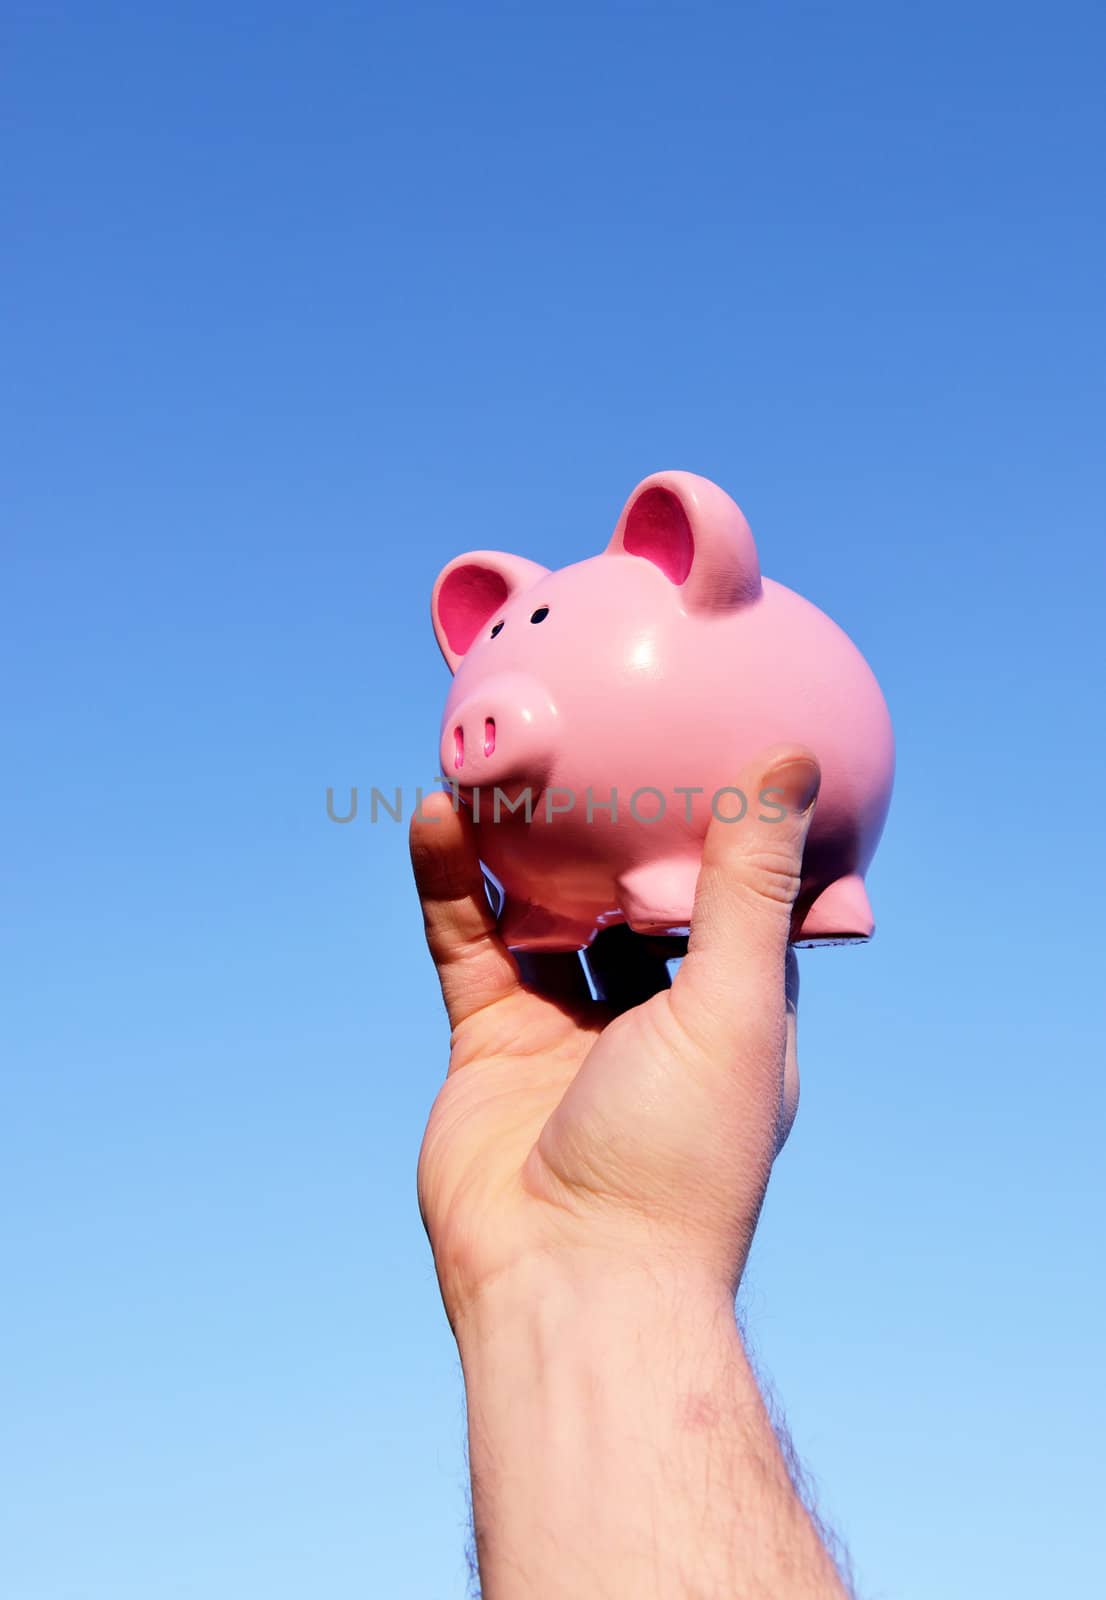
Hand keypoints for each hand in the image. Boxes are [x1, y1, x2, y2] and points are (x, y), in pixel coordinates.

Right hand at [410, 744, 817, 1331]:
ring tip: (503, 756)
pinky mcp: (489, 1042)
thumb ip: (750, 884)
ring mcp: (565, 1029)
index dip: (720, 833)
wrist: (567, 1280)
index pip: (732, 903)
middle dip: (608, 828)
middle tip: (588, 737)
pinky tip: (439, 815)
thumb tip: (795, 758)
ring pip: (539, 910)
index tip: (706, 749)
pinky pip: (468, 943)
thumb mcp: (733, 1005)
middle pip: (625, 897)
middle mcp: (649, 1016)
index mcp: (727, 1013)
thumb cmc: (676, 1158)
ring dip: (520, 841)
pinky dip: (451, 881)